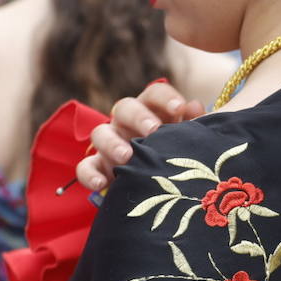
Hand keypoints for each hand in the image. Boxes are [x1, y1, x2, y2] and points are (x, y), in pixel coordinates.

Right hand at [75, 79, 203, 190]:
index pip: (154, 94)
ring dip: (112, 143)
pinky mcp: (97, 167)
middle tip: (153, 130)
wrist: (161, 186)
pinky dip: (90, 174)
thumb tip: (195, 106)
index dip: (166, 98)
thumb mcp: (187, 140)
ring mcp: (109, 143)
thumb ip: (193, 124)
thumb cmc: (176, 154)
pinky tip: (101, 184)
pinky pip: (85, 167)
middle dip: (138, 117)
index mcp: (151, 110)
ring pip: (100, 133)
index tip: (180, 107)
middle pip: (124, 107)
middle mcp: (126, 122)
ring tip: (126, 156)